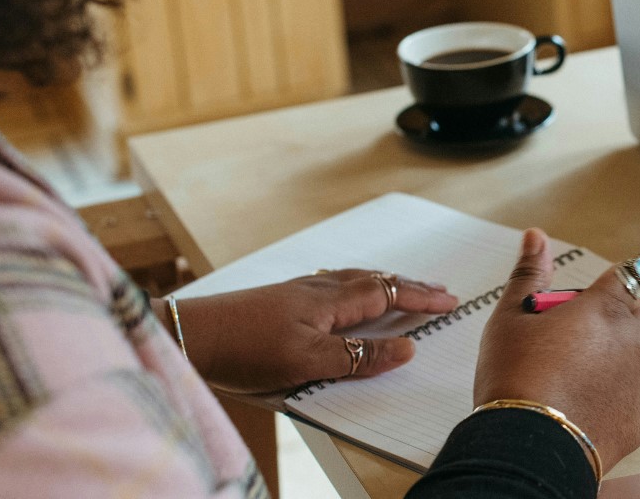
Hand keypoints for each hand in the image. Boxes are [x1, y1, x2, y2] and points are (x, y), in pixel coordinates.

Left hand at [166, 270, 457, 394]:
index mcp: (330, 300)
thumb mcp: (307, 361)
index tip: (449, 300)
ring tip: (405, 288)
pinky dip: (358, 285)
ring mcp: (299, 290)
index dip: (421, 298)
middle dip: (411, 286)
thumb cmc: (243, 347)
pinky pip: (335, 283)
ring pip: (355, 279)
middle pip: (376, 280)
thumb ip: (357, 357)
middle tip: (440, 291)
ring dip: (386, 283)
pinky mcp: (282, 298)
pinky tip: (348, 292)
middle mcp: (318, 288)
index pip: (388, 294)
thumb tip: (405, 349)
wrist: (190, 334)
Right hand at [474, 229, 639, 473]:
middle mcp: (633, 339)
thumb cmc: (516, 376)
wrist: (528, 445)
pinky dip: (616, 392)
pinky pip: (634, 392)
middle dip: (604, 323)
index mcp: (605, 308)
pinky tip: (581, 402)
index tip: (592, 298)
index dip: (608, 284)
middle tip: (563, 343)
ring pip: (633, 355)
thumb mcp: (512, 317)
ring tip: (568, 379)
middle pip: (629, 316)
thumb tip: (536, 237)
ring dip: (612, 358)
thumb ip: (530, 273)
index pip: (627, 275)